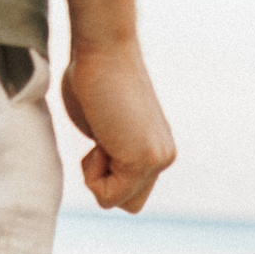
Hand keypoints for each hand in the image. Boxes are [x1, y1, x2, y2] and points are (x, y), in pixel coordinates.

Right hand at [59, 43, 176, 212]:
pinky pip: (108, 196)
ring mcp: (159, 159)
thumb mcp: (100, 125)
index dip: (103, 171)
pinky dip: (93, 172)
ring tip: (101, 134)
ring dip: (98, 176)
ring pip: (119, 202)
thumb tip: (103, 156)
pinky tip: (101, 136)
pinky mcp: (146, 161)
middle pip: (131, 204)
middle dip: (106, 183)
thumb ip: (108, 150)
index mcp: (155, 148)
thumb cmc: (91, 75)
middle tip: (100, 140)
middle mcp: (163, 156)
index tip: (100, 132)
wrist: (102, 49)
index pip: (128, 190)